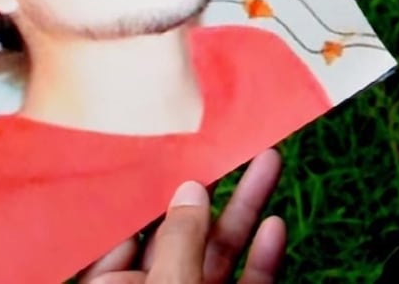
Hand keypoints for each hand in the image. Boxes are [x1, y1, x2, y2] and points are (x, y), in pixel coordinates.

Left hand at [80, 150, 285, 283]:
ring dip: (246, 211)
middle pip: (181, 232)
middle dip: (212, 186)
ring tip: (270, 161)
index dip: (148, 186)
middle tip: (234, 140)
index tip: (172, 145)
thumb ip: (179, 241)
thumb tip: (192, 190)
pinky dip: (262, 258)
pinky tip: (275, 226)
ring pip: (220, 254)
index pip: (123, 228)